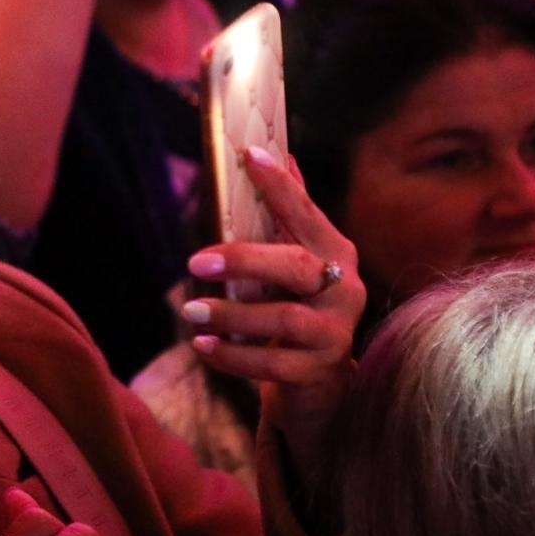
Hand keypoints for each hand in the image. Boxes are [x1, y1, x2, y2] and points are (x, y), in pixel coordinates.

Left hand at [180, 147, 364, 484]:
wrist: (321, 382)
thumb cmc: (299, 306)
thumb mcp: (294, 260)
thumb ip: (288, 214)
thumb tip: (279, 153)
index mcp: (334, 252)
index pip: (305, 212)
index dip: (279, 185)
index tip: (249, 155)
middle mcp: (344, 288)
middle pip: (295, 267)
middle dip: (243, 260)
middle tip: (194, 263)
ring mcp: (334, 331)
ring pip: (282, 318)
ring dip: (230, 315)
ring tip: (190, 311)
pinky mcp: (318, 370)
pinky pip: (272, 364)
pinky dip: (233, 356)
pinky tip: (203, 347)